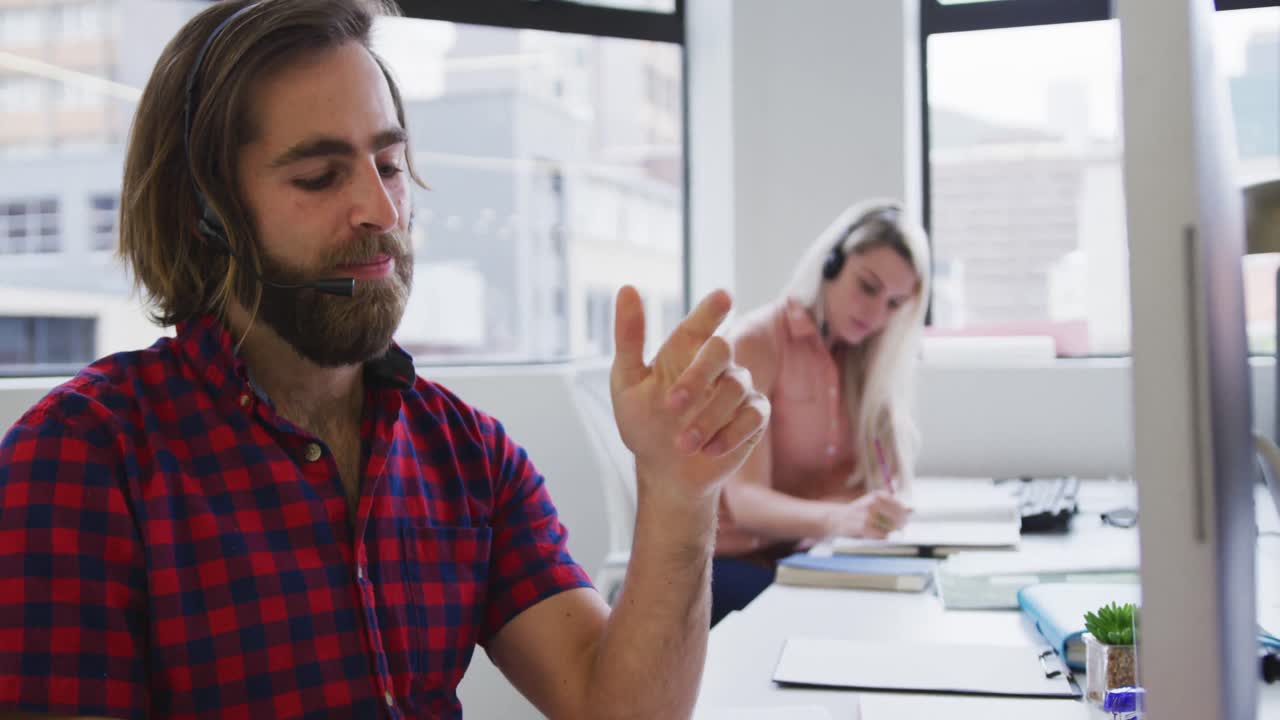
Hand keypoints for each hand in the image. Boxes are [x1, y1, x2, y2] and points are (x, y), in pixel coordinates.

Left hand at [610, 286, 770, 501]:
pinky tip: (708, 450)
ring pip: (736, 387)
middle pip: (720, 350)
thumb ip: (629, 338)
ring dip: (707, 417)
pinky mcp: (753, 418)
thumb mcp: (627, 383)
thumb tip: (628, 288)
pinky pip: (754, 416)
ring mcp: (737, 390)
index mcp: (683, 352)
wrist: (664, 472)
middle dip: (698, 376)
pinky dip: (730, 434)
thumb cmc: (643, 424)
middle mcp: (714, 365)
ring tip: (682, 443)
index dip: (710, 309)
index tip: (722, 298)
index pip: (699, 323)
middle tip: (672, 404)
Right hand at [825, 491, 910, 538]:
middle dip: (899, 525)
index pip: (900, 507)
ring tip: (877, 529)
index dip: (903, 516)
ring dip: (888, 532)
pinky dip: (880, 537)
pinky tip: (872, 533)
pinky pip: (882, 536)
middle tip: (895, 529)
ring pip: (891, 528)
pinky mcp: (864, 527)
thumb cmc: (858, 513)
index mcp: (878, 495)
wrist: (835, 519)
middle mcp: (874, 502)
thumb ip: (893, 506)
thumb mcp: (875, 505)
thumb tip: (912, 509)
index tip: (903, 521)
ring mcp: (868, 515)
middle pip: (898, 518)